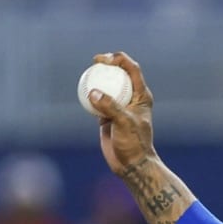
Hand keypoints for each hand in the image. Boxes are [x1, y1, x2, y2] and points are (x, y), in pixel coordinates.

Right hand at [86, 51, 155, 173]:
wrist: (131, 164)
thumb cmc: (134, 143)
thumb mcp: (124, 123)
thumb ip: (110, 107)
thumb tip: (92, 92)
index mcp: (141, 96)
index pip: (132, 69)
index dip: (119, 59)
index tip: (104, 59)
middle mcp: (131, 98)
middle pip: (118, 74)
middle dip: (107, 64)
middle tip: (94, 62)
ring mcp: (119, 106)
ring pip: (107, 86)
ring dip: (96, 79)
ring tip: (85, 75)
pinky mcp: (107, 115)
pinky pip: (96, 100)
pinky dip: (89, 96)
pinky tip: (81, 93)